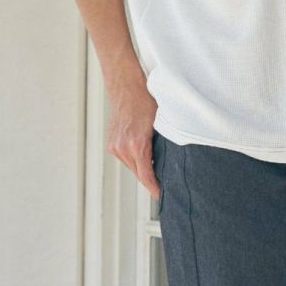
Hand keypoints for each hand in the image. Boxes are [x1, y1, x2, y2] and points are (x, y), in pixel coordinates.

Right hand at [105, 82, 159, 201]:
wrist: (127, 88)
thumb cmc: (147, 102)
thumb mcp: (162, 123)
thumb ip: (164, 144)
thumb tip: (174, 160)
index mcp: (137, 145)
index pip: (146, 176)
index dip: (154, 188)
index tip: (162, 196)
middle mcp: (123, 148)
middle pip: (139, 174)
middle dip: (150, 181)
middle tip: (164, 187)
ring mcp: (114, 146)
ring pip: (132, 166)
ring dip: (142, 169)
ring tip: (156, 171)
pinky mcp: (111, 143)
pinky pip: (126, 158)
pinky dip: (135, 160)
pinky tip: (145, 157)